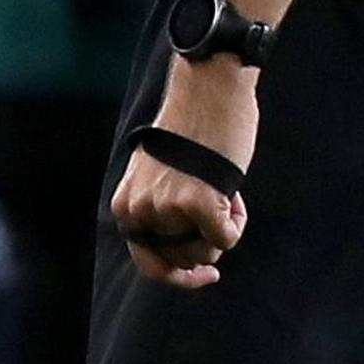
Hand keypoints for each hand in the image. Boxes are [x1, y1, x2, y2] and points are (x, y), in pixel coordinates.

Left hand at [111, 61, 253, 287]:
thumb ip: (162, 212)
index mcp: (126, 205)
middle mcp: (140, 210)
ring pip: (206, 251)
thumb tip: (186, 257)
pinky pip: (226, 238)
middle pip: (183, 260)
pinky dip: (238, 221)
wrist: (208, 88)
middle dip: (208, 244)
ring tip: (225, 190)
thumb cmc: (192, 129)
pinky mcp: (196, 204)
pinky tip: (235, 192)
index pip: (149, 262)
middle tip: (223, 210)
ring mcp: (166, 208)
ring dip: (224, 228)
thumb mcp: (159, 176)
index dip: (179, 275)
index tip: (205, 273)